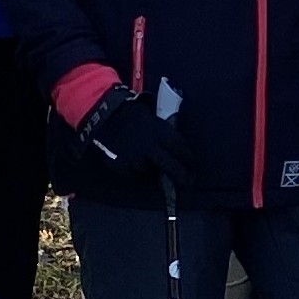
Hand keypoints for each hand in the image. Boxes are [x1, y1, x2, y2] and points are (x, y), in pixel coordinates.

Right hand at [78, 85, 193, 184]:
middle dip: (183, 177)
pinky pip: (134, 176)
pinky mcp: (121, 166)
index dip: (189, 158)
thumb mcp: (154, 118)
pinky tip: (138, 167)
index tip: (194, 164)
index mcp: (160, 132)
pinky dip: (138, 174)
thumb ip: (166, 133)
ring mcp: (135, 158)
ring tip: (156, 170)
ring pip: (151, 174)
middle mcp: (149, 147)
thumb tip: (180, 149)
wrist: (104, 116)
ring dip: (155, 174)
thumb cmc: (134, 115)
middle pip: (172, 167)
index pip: (181, 149)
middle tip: (190, 183)